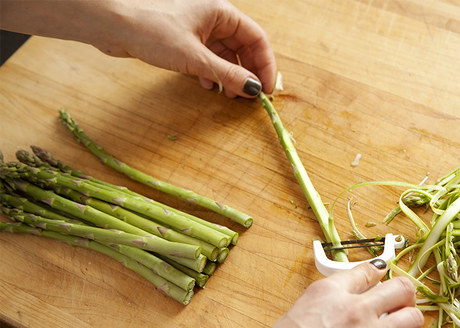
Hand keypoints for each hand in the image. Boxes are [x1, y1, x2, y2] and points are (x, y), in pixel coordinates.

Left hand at [1, 0, 276, 97]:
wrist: (110, 21)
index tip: (266, 91)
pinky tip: (207, 86)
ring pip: (224, 53)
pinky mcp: (180, 39)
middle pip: (242, 47)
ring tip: (230, 97)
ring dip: (230, 75)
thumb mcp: (195, 58)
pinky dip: (211, 72)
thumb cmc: (151, 29)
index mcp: (221, 12)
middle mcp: (211, 17)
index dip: (265, 65)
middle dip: (248, 73)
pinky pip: (206, 56)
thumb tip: (254, 90)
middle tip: (249, 99)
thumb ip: (228, 75)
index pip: (257, 39)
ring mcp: (196, 27)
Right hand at [239, 260, 423, 327]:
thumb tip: (348, 300)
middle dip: (404, 295)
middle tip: (400, 304)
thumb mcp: (300, 311)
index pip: (370, 271)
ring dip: (408, 323)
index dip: (380, 275)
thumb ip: (328, 301)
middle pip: (402, 288)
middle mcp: (354, 311)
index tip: (382, 280)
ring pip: (413, 319)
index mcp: (330, 292)